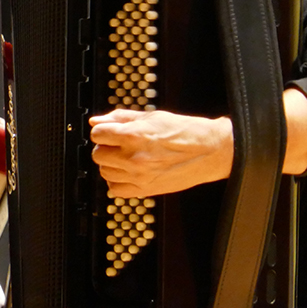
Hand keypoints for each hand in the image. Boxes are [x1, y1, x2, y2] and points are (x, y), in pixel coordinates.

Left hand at [89, 109, 232, 197]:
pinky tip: (128, 173)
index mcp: (133, 135)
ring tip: (126, 158)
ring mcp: (138, 176)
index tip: (109, 131)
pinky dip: (118, 182)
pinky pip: (115, 190)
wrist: (209, 151)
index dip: (103, 131)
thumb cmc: (184, 132)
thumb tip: (96, 120)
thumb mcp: (150, 117)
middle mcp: (133, 157)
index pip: (97, 134)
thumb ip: (119, 118)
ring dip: (111, 164)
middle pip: (98, 154)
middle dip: (106, 147)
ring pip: (104, 172)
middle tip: (119, 144)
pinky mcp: (145, 190)